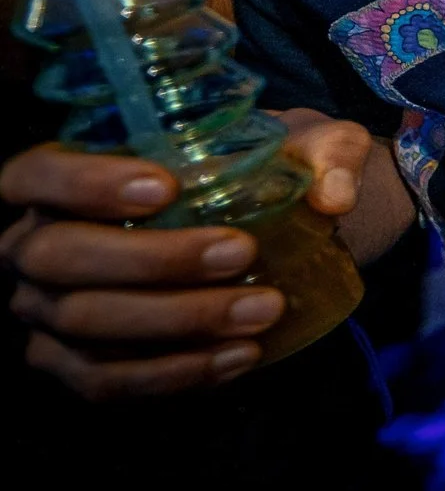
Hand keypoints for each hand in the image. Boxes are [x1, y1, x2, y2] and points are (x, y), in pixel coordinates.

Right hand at [0, 110, 372, 397]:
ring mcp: (44, 309)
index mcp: (57, 177)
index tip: (166, 188)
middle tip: (241, 253)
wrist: (267, 227)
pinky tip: (238, 355)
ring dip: (177, 320)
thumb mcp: (304, 144)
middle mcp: (32, 243)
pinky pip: (105, 379)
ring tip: (263, 310)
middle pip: (60, 256)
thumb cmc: (260, 171)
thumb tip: (333, 195)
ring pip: (87, 322)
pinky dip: (173, 372)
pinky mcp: (71, 363)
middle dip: (153, 259)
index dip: (87, 183)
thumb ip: (325, 151)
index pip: (38, 174)